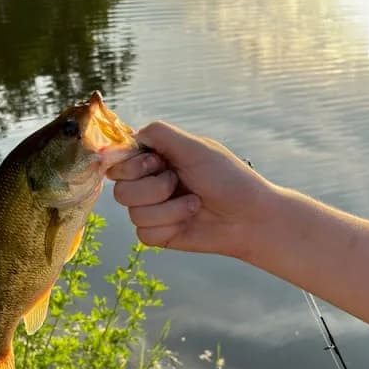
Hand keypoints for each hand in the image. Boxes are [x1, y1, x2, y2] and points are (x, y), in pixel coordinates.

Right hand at [107, 121, 270, 257]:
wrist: (250, 217)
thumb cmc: (228, 178)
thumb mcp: (194, 147)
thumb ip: (159, 134)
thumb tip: (130, 136)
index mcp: (156, 159)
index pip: (118, 162)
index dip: (131, 166)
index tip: (157, 163)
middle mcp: (150, 184)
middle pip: (120, 190)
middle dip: (154, 188)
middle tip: (179, 182)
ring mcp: (153, 210)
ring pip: (133, 213)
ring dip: (169, 208)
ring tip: (194, 203)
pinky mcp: (159, 234)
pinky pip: (144, 233)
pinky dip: (170, 224)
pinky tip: (190, 220)